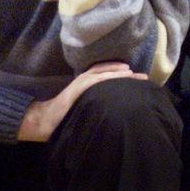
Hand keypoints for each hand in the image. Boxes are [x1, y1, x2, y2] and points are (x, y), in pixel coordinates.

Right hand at [18, 61, 146, 141]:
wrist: (45, 119)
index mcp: (88, 82)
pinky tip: (116, 77)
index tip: (140, 77)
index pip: (109, 74)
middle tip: (144, 76)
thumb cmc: (65, 114)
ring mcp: (81, 82)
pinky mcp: (76, 89)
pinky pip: (93, 80)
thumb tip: (114, 107)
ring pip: (103, 73)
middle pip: (109, 71)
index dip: (124, 74)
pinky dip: (105, 76)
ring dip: (118, 72)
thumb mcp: (85, 105)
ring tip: (133, 74)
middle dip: (127, 72)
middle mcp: (85, 78)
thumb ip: (97, 101)